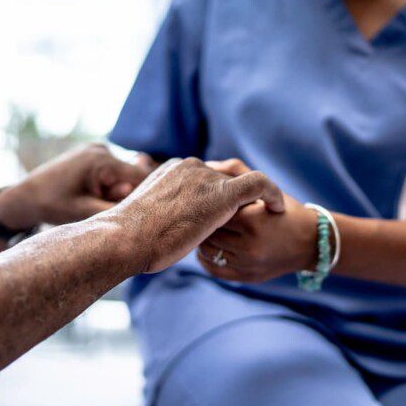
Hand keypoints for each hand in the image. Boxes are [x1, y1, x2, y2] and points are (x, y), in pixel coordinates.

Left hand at [0, 144, 149, 228]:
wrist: (26, 196)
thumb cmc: (54, 206)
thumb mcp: (86, 212)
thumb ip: (117, 207)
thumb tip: (144, 205)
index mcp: (101, 161)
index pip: (142, 176)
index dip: (148, 195)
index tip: (149, 212)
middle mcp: (102, 149)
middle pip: (134, 175)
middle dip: (127, 194)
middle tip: (106, 206)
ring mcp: (97, 148)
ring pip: (124, 173)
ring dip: (118, 190)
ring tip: (96, 200)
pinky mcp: (93, 153)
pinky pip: (113, 170)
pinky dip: (110, 184)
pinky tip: (94, 194)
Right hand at [109, 158, 285, 272]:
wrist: (126, 238)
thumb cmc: (130, 237)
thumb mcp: (146, 218)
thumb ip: (162, 213)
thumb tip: (161, 225)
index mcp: (174, 169)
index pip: (204, 177)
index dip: (216, 194)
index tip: (224, 213)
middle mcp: (191, 167)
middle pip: (223, 178)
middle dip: (236, 196)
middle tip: (253, 216)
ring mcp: (206, 178)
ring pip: (240, 183)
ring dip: (253, 200)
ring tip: (267, 214)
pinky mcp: (222, 194)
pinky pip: (259, 184)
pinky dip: (272, 193)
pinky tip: (278, 209)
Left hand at [197, 159, 317, 282]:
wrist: (311, 242)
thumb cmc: (285, 210)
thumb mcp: (266, 188)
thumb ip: (237, 172)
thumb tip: (207, 165)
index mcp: (253, 220)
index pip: (214, 210)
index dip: (208, 203)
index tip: (206, 199)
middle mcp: (250, 245)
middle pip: (208, 232)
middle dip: (203, 222)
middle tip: (200, 214)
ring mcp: (248, 265)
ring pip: (207, 252)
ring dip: (203, 240)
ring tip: (205, 230)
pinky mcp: (247, 277)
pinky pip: (214, 270)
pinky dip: (207, 259)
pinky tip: (210, 248)